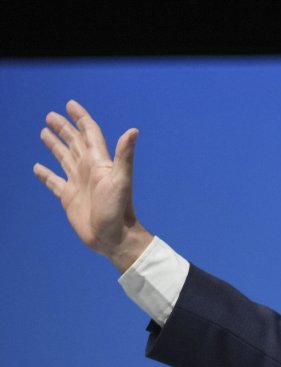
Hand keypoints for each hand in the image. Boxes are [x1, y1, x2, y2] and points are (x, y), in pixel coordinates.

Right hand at [34, 101, 151, 271]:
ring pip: (63, 158)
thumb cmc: (119, 210)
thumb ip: (124, 156)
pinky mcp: (69, 198)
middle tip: (51, 115)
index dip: (80, 119)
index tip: (70, 105)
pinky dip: (45, 174)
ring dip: (55, 145)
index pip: (89, 134)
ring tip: (44, 132)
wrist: (114, 238)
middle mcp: (88, 170)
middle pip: (74, 143)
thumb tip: (133, 131)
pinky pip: (54, 181)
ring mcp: (78, 183)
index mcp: (99, 162)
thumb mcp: (121, 181)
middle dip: (64, 128)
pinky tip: (37, 167)